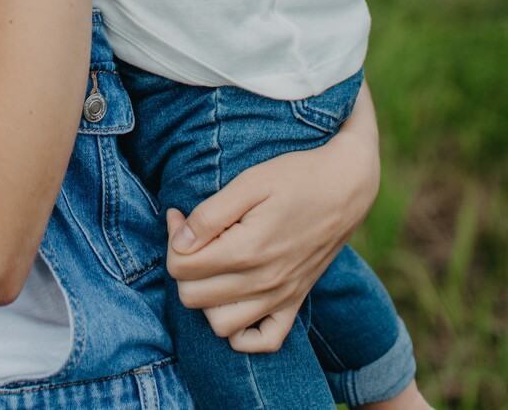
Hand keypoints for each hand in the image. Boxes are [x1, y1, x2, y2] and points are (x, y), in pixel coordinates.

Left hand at [166, 87, 379, 350]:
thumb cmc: (295, 177)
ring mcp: (280, 297)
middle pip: (193, 298)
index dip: (172, 238)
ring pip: (221, 326)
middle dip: (182, 266)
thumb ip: (210, 215)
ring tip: (212, 265)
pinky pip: (263, 340)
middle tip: (192, 235)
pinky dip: (243, 332)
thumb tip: (179, 239)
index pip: (181, 267)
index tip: (180, 215)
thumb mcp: (249, 181)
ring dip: (206, 300)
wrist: (345, 188)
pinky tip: (235, 300)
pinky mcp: (295, 302)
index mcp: (247, 250)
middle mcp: (262, 282)